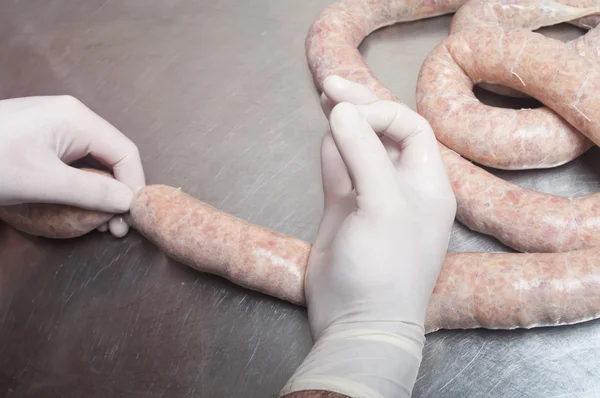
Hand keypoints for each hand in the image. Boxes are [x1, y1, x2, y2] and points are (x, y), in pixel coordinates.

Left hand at [0, 96, 145, 236]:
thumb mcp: (44, 182)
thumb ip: (93, 191)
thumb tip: (128, 202)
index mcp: (76, 118)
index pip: (124, 152)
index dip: (134, 185)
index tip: (132, 217)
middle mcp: (71, 116)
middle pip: (111, 155)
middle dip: (118, 191)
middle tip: (115, 227)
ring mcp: (55, 125)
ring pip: (94, 160)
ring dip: (101, 191)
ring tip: (99, 221)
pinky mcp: (40, 137)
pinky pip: (74, 161)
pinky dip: (81, 184)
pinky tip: (79, 204)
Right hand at [281, 77, 455, 397]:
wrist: (357, 322)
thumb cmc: (385, 267)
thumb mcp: (383, 205)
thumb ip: (363, 154)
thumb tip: (341, 110)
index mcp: (428, 184)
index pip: (411, 129)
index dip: (381, 112)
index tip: (346, 107)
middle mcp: (402, 187)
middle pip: (384, 135)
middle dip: (360, 109)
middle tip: (330, 86)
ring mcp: (371, 199)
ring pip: (358, 150)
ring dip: (344, 126)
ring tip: (326, 97)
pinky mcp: (343, 211)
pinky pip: (339, 172)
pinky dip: (332, 153)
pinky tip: (325, 134)